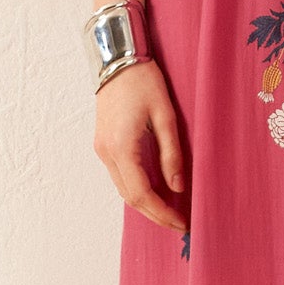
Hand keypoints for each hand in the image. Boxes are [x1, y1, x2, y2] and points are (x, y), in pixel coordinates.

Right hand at [93, 58, 188, 231]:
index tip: (182, 223)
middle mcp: (107, 153)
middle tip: (179, 224)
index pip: (141, 194)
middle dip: (155, 214)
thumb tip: (178, 187)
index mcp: (121, 147)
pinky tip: (155, 191)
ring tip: (170, 211)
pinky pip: (120, 176)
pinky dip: (137, 189)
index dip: (162, 213)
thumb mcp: (166, 116)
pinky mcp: (104, 144)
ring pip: (123, 189)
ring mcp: (102, 149)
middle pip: (130, 198)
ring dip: (145, 204)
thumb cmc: (144, 81)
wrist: (118, 60)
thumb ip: (171, 154)